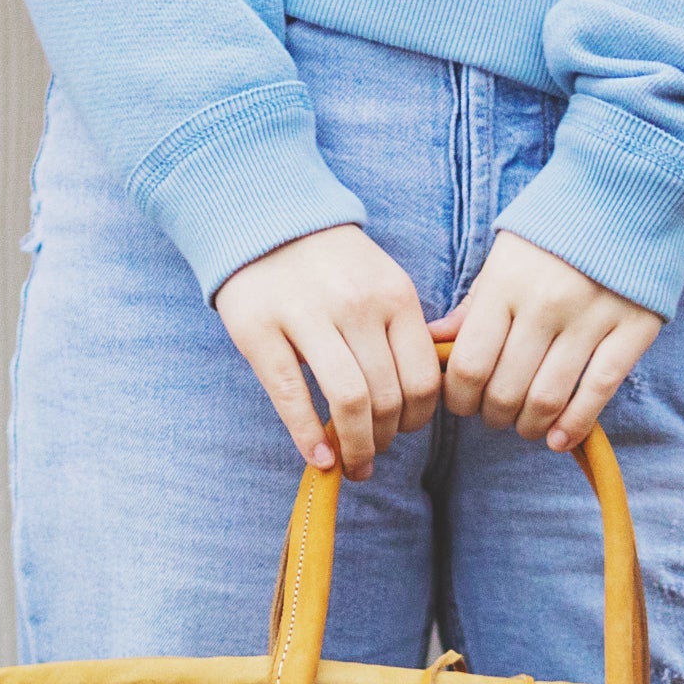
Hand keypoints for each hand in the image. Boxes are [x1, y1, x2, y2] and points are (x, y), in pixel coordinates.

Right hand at [211, 225, 438, 478]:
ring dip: (354, 446)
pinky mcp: (262, 333)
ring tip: (349, 462)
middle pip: (387, 397)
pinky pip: (292, 396)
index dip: (417, 419)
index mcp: (395, 296)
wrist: (267, 221)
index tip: (402, 431)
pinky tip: (318, 457)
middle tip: (371, 455)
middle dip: (383, 440)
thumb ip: (403, 330)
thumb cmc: (332, 265)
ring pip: (349, 401)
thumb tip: (420, 398)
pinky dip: (308, 436)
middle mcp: (357, 306)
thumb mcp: (382, 281)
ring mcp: (308, 318)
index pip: (422, 380)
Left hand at [436, 230, 662, 451]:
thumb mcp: (504, 257)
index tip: (463, 403)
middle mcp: (545, 304)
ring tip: (526, 425)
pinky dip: (576, 424)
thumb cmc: (557, 228)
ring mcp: (591, 317)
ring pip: (548, 398)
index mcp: (505, 285)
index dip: (458, 399)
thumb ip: (472, 306)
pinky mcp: (633, 328)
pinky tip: (561, 438)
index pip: (468, 367)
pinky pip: (598, 391)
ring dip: (530, 426)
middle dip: (492, 416)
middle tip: (495, 415)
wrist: (630, 189)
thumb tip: (431, 344)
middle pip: (505, 391)